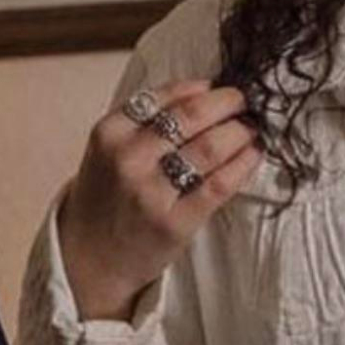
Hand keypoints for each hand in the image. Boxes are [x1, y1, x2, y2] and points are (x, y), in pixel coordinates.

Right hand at [57, 78, 262, 320]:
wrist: (90, 258)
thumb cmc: (108, 198)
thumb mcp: (110, 149)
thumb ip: (145, 121)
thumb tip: (205, 89)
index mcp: (110, 132)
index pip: (166, 96)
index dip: (202, 88)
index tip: (221, 87)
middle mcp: (128, 158)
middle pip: (191, 116)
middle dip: (228, 103)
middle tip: (247, 100)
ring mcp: (151, 192)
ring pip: (210, 147)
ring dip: (240, 131)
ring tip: (253, 128)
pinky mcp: (175, 222)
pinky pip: (220, 184)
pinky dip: (243, 164)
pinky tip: (254, 154)